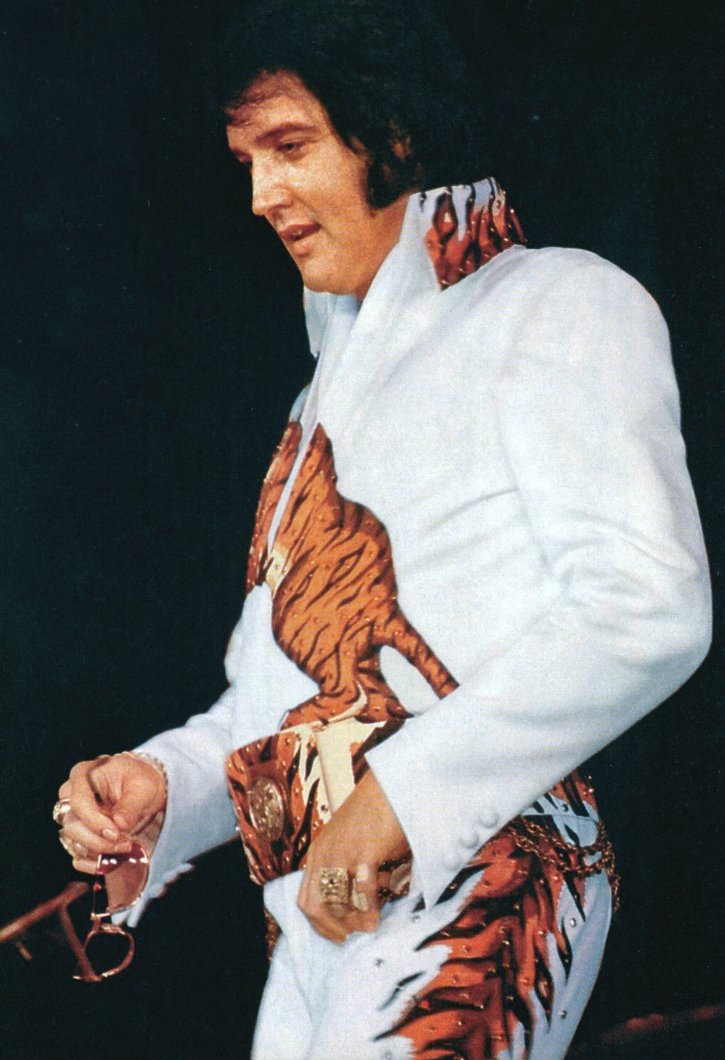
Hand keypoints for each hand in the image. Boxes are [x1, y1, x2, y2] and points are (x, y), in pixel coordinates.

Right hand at [56, 753, 166, 873]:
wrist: (144, 791)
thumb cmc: (141, 780)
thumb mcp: (143, 787)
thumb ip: (131, 805)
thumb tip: (119, 824)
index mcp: (83, 775)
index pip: (79, 802)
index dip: (95, 822)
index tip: (115, 833)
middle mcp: (71, 795)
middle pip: (72, 825)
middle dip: (98, 839)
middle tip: (123, 843)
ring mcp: (73, 816)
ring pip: (73, 841)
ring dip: (98, 850)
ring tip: (124, 847)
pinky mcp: (78, 834)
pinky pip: (77, 853)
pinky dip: (94, 860)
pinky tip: (113, 859)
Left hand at [297, 769, 408, 942]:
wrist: (392, 784)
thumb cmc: (379, 814)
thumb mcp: (355, 842)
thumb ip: (355, 870)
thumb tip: (368, 903)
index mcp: (320, 852)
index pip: (306, 899)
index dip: (319, 924)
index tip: (338, 936)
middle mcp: (325, 854)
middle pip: (315, 906)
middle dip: (332, 928)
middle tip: (352, 936)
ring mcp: (342, 853)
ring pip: (334, 903)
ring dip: (351, 922)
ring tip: (368, 927)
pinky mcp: (363, 851)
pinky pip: (361, 891)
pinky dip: (368, 910)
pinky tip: (377, 918)